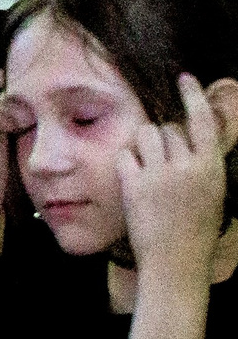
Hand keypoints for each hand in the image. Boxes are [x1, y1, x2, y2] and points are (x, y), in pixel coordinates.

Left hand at [120, 73, 229, 283]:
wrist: (176, 259)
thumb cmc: (194, 226)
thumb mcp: (211, 189)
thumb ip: (201, 161)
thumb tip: (188, 135)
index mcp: (211, 166)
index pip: (203, 120)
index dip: (193, 96)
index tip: (184, 79)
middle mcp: (187, 166)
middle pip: (169, 128)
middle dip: (163, 139)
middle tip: (163, 163)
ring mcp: (160, 175)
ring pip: (145, 135)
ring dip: (143, 145)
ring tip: (148, 168)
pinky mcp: (135, 185)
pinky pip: (125, 156)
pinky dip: (126, 163)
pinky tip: (133, 180)